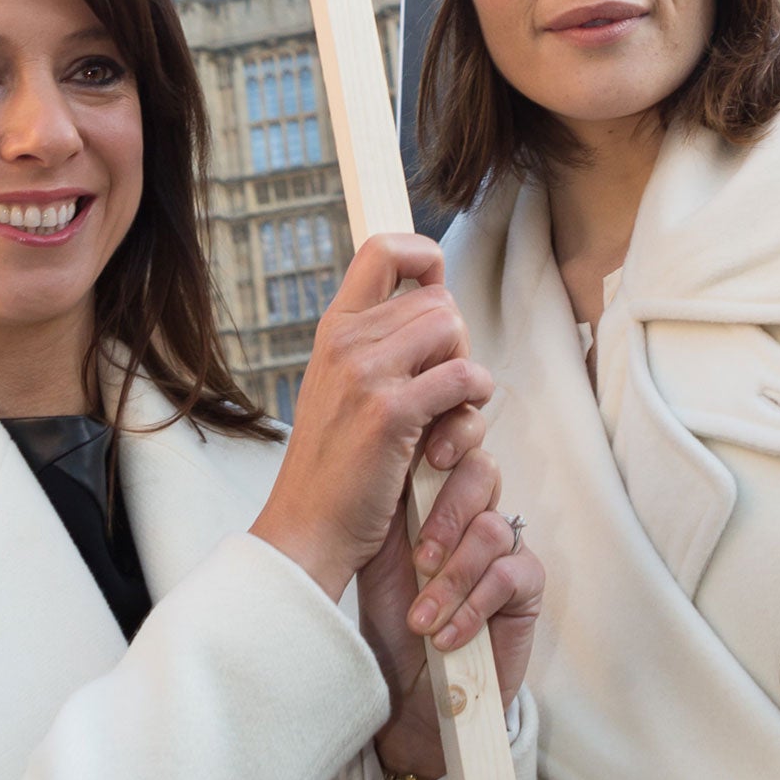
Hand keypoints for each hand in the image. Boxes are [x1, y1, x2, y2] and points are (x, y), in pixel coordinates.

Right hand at [253, 234, 492, 599]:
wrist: (308, 530)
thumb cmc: (337, 468)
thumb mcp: (343, 389)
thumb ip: (380, 347)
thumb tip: (437, 306)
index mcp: (333, 330)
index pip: (382, 249)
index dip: (423, 255)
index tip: (437, 289)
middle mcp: (345, 341)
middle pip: (438, 299)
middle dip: (456, 342)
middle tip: (441, 388)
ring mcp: (365, 373)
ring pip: (452, 329)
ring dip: (465, 372)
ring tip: (444, 411)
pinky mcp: (389, 411)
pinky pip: (460, 378)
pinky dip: (471, 404)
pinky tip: (447, 434)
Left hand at [360, 447, 543, 779]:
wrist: (404, 691)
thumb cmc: (388, 621)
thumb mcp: (376, 555)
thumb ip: (388, 502)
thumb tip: (387, 445)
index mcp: (431, 494)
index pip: (454, 439)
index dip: (450, 436)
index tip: (429, 458)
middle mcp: (470, 512)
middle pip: (481, 471)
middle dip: (448, 513)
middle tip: (420, 558)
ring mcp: (502, 546)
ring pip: (491, 526)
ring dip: (452, 578)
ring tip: (422, 619)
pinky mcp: (525, 586)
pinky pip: (508, 574)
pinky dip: (471, 607)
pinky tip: (447, 636)